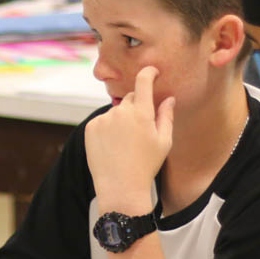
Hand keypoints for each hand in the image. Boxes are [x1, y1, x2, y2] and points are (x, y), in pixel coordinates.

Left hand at [85, 66, 172, 213]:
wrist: (120, 186)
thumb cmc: (146, 165)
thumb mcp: (164, 141)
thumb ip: (166, 116)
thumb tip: (168, 98)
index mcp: (142, 113)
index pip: (143, 81)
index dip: (149, 72)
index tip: (152, 72)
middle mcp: (120, 112)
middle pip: (130, 98)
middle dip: (137, 106)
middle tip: (141, 130)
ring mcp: (103, 119)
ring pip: (116, 111)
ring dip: (121, 119)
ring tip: (125, 143)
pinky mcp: (91, 128)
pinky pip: (102, 121)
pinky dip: (107, 128)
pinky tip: (113, 146)